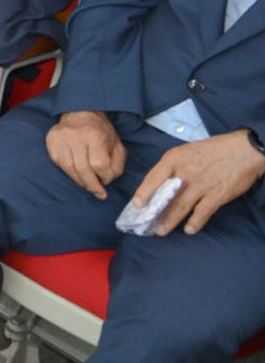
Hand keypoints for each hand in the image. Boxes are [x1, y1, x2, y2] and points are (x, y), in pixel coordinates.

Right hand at [46, 110, 126, 198]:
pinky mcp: (51, 141)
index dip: (105, 177)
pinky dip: (68, 172)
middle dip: (92, 185)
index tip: (107, 180)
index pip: (99, 165)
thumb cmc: (101, 132)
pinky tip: (76, 173)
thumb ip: (117, 164)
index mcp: (95, 135)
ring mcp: (61, 138)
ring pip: (68, 168)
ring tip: (87, 185)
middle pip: (82, 169)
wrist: (81, 113)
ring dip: (79, 181)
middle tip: (98, 193)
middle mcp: (76, 136)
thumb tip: (106, 180)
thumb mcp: (117, 145)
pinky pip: (58, 163)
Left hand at [134, 131, 264, 234]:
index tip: (136, 205)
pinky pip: (202, 212)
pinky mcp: (217, 195)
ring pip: (181, 207)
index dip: (143, 192)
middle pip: (165, 196)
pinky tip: (189, 230)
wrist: (243, 150)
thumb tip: (161, 182)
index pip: (153, 177)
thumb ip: (173, 166)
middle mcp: (185, 172)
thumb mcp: (186, 151)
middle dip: (155, 213)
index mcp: (174, 158)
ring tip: (161, 231)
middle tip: (146, 225)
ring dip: (170, 221)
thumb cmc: (213, 149)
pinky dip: (195, 223)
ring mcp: (201, 185)